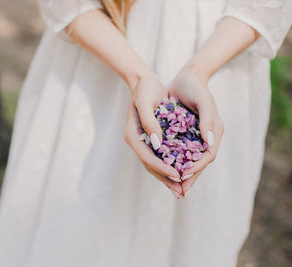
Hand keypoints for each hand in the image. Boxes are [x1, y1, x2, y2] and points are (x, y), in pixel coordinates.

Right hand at [124, 73, 181, 195]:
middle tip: (181, 190)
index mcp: (132, 136)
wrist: (145, 81)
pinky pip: (161, 156)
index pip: (147, 157)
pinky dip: (170, 165)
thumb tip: (157, 144)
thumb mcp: (145, 102)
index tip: (177, 175)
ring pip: (156, 164)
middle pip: (151, 165)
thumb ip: (150, 123)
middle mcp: (137, 141)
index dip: (162, 168)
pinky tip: (182, 171)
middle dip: (166, 178)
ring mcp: (144, 141)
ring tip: (182, 188)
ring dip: (168, 176)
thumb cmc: (145, 89)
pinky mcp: (153, 139)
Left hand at [168, 67, 223, 195]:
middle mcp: (205, 138)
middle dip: (189, 178)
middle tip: (179, 192)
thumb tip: (209, 144)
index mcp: (214, 132)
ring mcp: (194, 137)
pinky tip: (164, 169)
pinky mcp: (183, 135)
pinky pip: (179, 152)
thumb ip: (208, 121)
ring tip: (172, 187)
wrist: (187, 77)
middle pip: (199, 162)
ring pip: (188, 160)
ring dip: (181, 174)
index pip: (207, 156)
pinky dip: (173, 162)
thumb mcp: (204, 102)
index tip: (185, 176)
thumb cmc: (196, 87)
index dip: (197, 167)